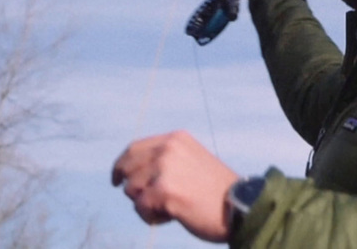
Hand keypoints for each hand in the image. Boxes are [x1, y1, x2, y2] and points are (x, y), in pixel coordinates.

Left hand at [110, 131, 239, 241]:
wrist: (240, 206)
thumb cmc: (216, 191)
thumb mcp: (191, 161)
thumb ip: (166, 161)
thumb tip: (133, 173)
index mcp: (175, 139)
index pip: (134, 148)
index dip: (121, 165)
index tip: (117, 178)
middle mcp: (168, 149)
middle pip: (127, 168)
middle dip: (133, 188)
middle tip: (148, 201)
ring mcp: (165, 169)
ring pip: (132, 190)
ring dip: (146, 204)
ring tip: (171, 208)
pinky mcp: (164, 191)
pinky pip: (141, 208)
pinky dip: (152, 216)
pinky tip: (172, 216)